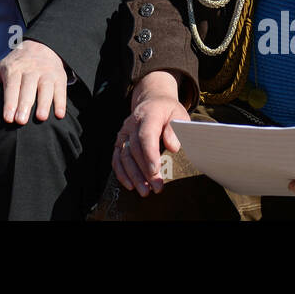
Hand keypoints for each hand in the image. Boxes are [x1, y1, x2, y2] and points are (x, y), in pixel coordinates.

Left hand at [0, 38, 66, 123]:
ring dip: (44, 102)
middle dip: (24, 104)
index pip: (11, 86)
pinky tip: (60, 114)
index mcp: (12, 69)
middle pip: (27, 88)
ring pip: (45, 87)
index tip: (8, 118)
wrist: (40, 45)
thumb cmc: (14, 64)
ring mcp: (45, 72)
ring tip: (41, 118)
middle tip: (21, 121)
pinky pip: (61, 89)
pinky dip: (61, 101)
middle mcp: (30, 69)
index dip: (9, 102)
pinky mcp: (58, 76)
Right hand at [112, 71, 188, 196]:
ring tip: (145, 192)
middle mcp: (132, 123)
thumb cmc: (168, 112)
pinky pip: (116, 158)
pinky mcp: (119, 140)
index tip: (156, 172)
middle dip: (145, 171)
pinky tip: (129, 186)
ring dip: (133, 176)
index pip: (146, 135)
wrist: (152, 101)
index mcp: (149, 115)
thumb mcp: (178, 114)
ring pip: (124, 156)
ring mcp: (124, 132)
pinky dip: (121, 173)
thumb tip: (172, 147)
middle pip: (135, 149)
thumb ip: (175, 129)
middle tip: (157, 188)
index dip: (149, 155)